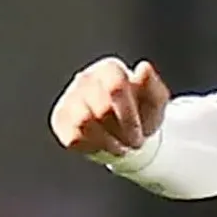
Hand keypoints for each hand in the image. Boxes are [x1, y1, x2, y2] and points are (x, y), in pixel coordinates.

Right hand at [50, 57, 170, 157]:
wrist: (128, 132)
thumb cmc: (141, 113)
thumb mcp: (156, 101)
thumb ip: (152, 86)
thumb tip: (144, 68)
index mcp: (110, 69)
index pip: (116, 87)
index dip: (129, 116)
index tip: (140, 133)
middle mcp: (85, 79)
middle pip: (102, 109)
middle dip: (123, 132)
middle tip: (133, 142)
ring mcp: (70, 98)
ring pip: (84, 122)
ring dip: (108, 142)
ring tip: (119, 146)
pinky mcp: (60, 118)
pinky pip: (72, 137)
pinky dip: (93, 147)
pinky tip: (103, 146)